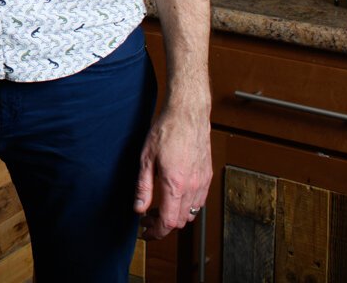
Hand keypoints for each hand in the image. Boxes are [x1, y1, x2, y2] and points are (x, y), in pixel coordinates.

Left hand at [133, 103, 211, 239]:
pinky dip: (187, 206)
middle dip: (163, 225)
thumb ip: (143, 187)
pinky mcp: (208, 176)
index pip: (168, 222)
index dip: (156, 232)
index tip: (146, 232)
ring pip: (191, 213)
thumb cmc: (166, 131)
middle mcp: (193, 186)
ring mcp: (203, 182)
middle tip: (147, 218)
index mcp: (175, 184)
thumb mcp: (146, 158)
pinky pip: (199, 201)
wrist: (188, 114)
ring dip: (176, 216)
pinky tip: (175, 196)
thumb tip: (139, 208)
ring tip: (160, 207)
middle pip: (180, 222)